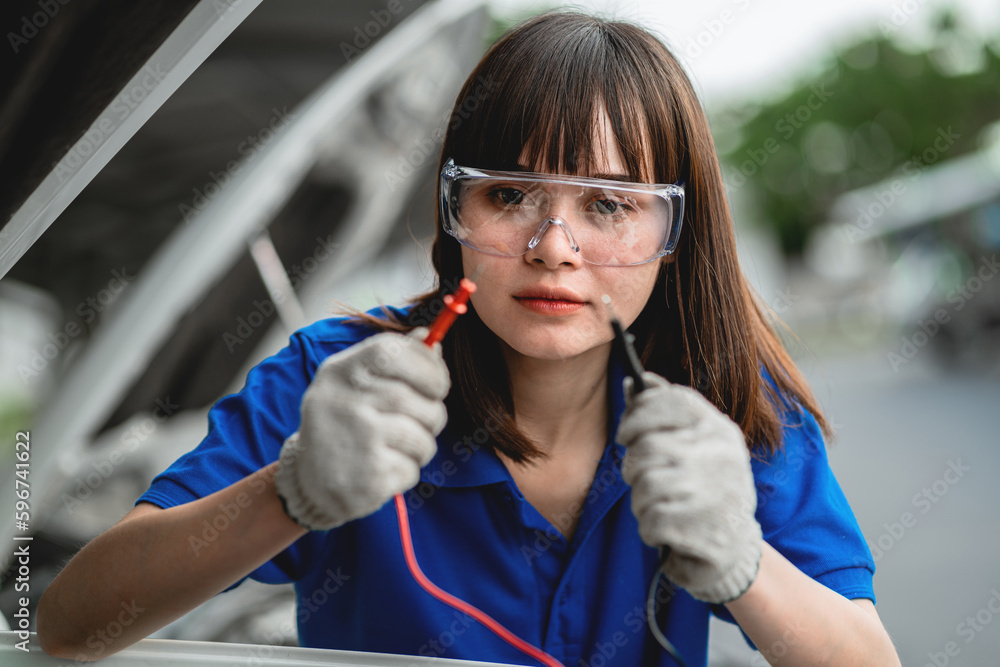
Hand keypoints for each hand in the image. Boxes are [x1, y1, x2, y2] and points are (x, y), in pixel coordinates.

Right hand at [274, 328, 449, 530]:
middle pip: (416, 400)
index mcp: (340, 372)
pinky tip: (383, 471)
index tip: (437, 385)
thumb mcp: (355, 383)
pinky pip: (411, 469)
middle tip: (423, 423)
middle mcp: (344, 401)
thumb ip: (392, 358)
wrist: (308, 480)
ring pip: (421, 437)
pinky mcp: (367, 476)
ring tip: (398, 448)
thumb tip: (429, 336)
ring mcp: (356, 439)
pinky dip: (406, 473)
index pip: (395, 353)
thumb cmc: (343, 423)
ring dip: (421, 446)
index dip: (428, 367)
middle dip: (432, 415)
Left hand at [617, 372, 761, 603]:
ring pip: (644, 485)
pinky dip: (651, 529)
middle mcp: (719, 455)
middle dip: (636, 468)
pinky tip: (670, 531)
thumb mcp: (694, 444)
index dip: (638, 414)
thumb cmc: (704, 488)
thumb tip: (632, 382)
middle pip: (647, 447)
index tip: (626, 434)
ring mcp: (713, 493)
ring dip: (642, 501)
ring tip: (663, 506)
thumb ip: (663, 412)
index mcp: (719, 429)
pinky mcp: (703, 531)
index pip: (670, 400)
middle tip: (647, 480)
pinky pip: (649, 521)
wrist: (736, 548)